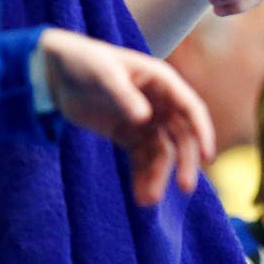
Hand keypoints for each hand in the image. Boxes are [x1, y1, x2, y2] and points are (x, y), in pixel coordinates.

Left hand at [36, 28, 217, 205]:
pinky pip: (141, 159)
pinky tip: (139, 195)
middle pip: (181, 136)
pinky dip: (142, 177)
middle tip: (185, 188)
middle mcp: (159, 102)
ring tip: (147, 200)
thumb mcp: (104, 75)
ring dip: (159, 176)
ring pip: (161, 152)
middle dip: (184, 162)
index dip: (202, 131)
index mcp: (162, 81)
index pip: (191, 108)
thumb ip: (124, 96)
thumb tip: (145, 119)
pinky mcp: (127, 134)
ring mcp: (144, 119)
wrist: (55, 70)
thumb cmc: (84, 62)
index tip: (208, 157)